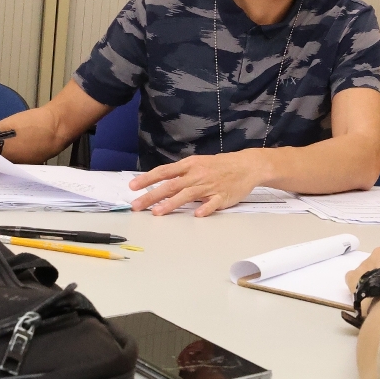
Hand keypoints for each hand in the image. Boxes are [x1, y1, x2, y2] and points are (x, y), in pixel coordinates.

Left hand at [129, 149, 267, 216]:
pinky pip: (212, 203)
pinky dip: (204, 208)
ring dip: (171, 204)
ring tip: (157, 213)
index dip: (147, 179)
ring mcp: (209, 186)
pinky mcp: (222, 196)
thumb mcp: (198, 164)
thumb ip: (181, 174)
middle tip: (136, 205)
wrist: (247, 166)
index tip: (132, 186)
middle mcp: (197, 175)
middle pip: (170, 185)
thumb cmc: (220, 166)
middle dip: (151, 196)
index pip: (164, 172)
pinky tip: (196, 215)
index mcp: (190, 165)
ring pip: (187, 195)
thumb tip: (160, 183)